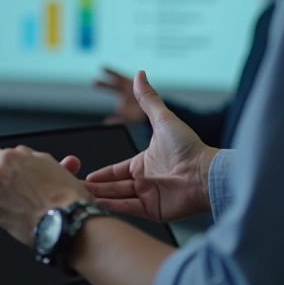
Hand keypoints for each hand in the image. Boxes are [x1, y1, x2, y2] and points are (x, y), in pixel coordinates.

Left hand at [0, 146, 90, 245]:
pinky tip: (19, 213)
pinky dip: (4, 211)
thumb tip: (25, 157)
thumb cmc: (63, 193)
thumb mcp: (50, 163)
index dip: (6, 161)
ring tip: (15, 200)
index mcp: (11, 158)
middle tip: (4, 180)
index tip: (10, 167)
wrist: (65, 221)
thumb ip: (31, 158)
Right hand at [85, 71, 217, 222]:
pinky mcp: (154, 210)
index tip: (86, 175)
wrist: (206, 172)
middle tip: (77, 188)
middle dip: (96, 187)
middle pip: (114, 185)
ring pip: (118, 197)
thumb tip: (140, 74)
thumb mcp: (163, 118)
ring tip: (83, 198)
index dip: (103, 173)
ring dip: (101, 197)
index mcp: (145, 162)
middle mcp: (145, 179)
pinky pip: (129, 209)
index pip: (118, 170)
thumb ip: (148, 98)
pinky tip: (98, 206)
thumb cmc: (189, 145)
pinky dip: (114, 208)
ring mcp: (150, 196)